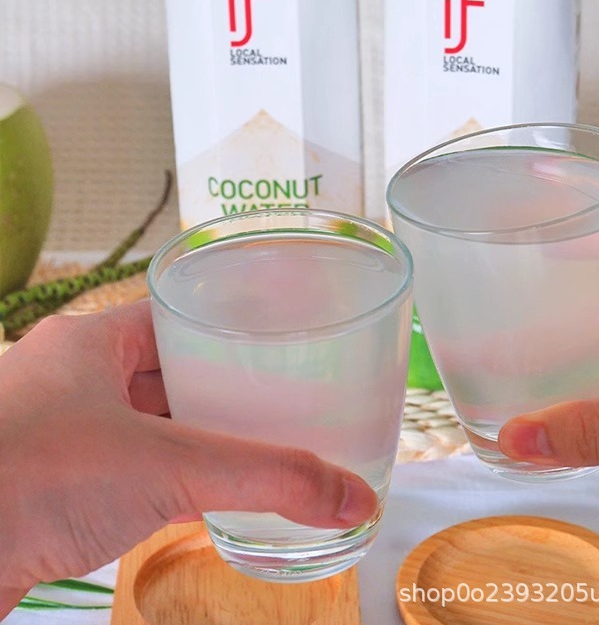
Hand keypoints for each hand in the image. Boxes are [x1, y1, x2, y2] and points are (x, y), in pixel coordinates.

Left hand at [0, 302, 376, 615]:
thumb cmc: (25, 481)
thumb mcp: (165, 466)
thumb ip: (266, 479)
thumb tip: (352, 497)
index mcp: (90, 342)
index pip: (177, 315)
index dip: (229, 326)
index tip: (276, 344)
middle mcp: (69, 379)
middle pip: (165, 370)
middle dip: (218, 387)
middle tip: (277, 401)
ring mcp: (52, 431)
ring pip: (142, 422)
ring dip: (190, 436)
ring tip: (249, 446)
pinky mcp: (45, 484)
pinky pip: (120, 468)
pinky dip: (161, 478)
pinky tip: (196, 497)